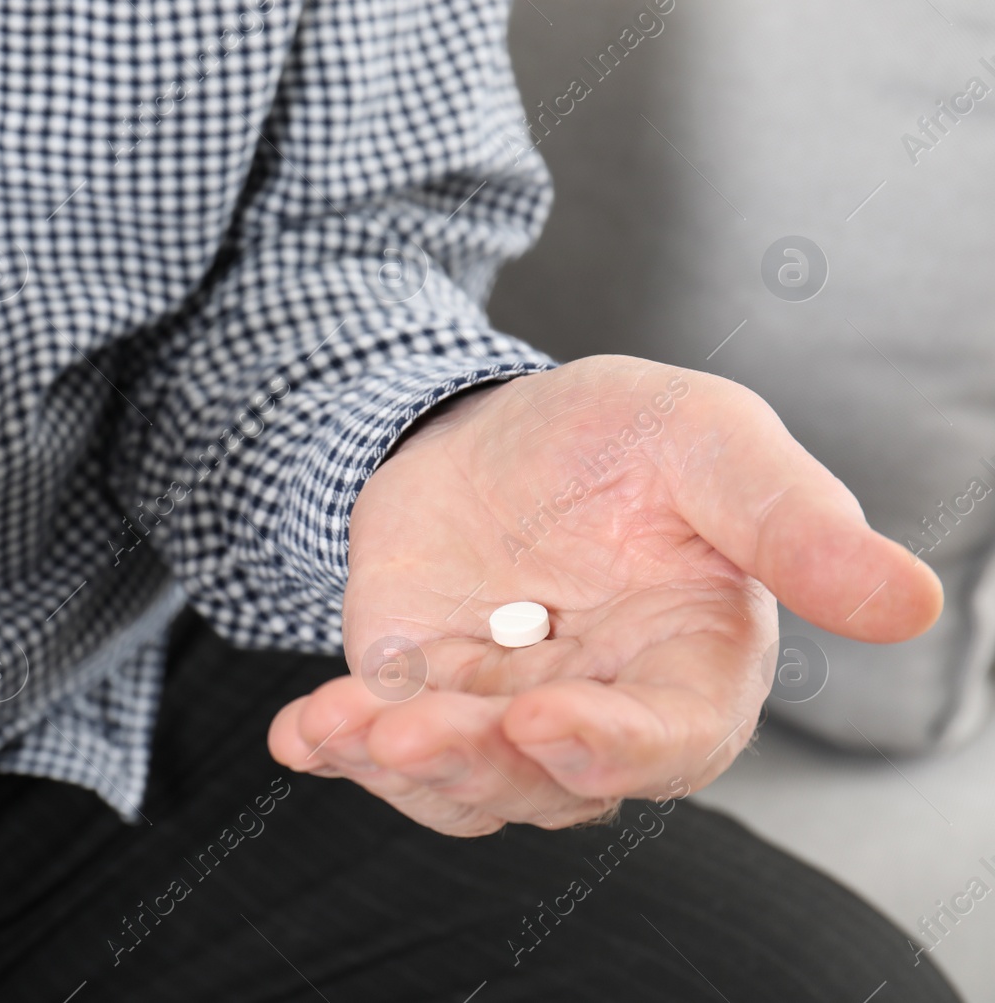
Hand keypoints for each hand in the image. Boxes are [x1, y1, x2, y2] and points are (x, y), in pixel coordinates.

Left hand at [268, 355, 940, 834]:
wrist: (488, 425)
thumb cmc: (618, 436)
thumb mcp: (705, 440)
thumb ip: (789, 519)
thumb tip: (912, 604)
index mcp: (690, 663)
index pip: (672, 742)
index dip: (614, 748)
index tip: (544, 722)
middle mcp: (598, 710)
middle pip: (549, 780)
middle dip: (479, 767)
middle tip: (413, 732)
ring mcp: (500, 715)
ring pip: (462, 785)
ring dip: (403, 768)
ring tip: (346, 726)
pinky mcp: (419, 699)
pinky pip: (382, 751)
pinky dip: (338, 747)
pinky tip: (299, 733)